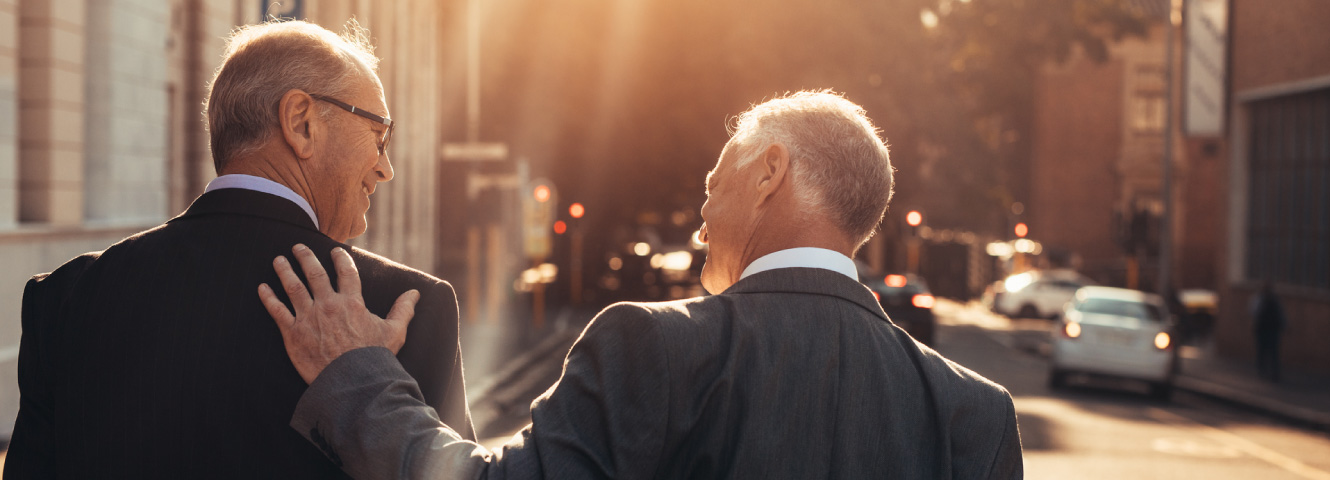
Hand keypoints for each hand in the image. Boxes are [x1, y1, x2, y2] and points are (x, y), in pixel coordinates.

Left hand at [258, 244, 418, 383]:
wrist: (351, 382)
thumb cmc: (374, 358)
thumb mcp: (394, 332)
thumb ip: (403, 310)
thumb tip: (415, 293)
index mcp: (352, 302)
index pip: (346, 272)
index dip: (340, 259)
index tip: (335, 250)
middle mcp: (328, 305)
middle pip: (314, 274)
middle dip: (305, 257)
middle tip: (298, 247)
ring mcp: (308, 318)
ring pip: (293, 288)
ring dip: (284, 271)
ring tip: (278, 260)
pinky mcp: (293, 334)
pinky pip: (277, 311)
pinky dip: (268, 298)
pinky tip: (262, 288)